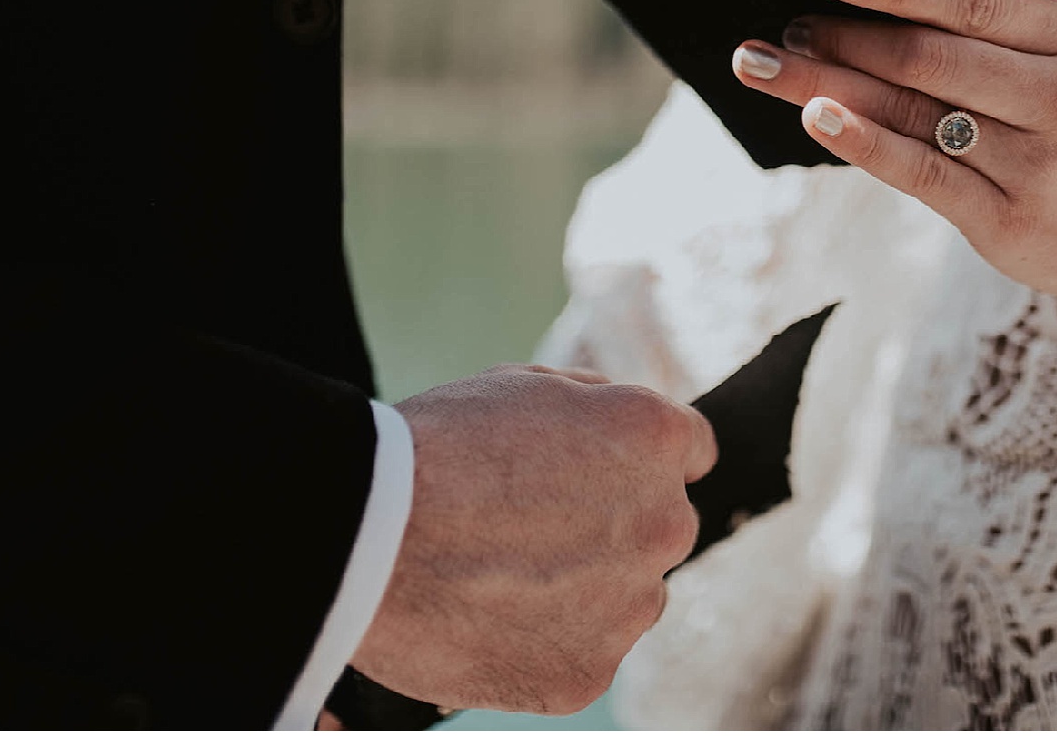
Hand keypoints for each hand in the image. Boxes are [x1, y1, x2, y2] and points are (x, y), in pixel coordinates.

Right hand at [351, 364, 715, 714]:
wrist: (364, 539)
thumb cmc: (436, 450)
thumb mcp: (527, 385)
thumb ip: (598, 410)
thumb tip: (622, 432)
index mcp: (655, 441)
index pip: (691, 451)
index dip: (639, 460)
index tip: (604, 474)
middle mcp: (664, 523)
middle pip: (662, 528)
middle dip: (615, 525)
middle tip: (530, 528)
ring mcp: (630, 606)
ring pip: (628, 598)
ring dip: (586, 589)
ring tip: (498, 575)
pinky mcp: (587, 672)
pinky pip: (583, 654)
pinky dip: (545, 643)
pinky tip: (488, 618)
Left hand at [730, 0, 1056, 307]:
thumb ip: (993, 34)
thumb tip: (875, 0)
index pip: (971, 2)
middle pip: (930, 57)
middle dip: (846, 37)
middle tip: (787, 28)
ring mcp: (1033, 164)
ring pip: (913, 112)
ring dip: (828, 83)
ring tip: (767, 64)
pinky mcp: (1004, 220)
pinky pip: (920, 172)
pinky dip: (862, 141)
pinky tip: (816, 116)